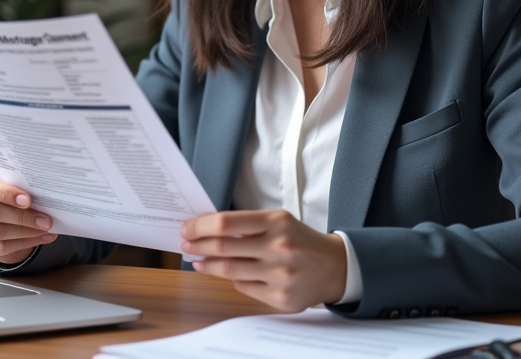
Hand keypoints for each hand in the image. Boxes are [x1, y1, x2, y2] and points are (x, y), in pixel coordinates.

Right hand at [0, 169, 56, 263]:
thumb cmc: (0, 189)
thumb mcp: (3, 180)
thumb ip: (15, 184)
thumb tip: (42, 195)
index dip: (6, 194)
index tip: (28, 200)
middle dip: (22, 217)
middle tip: (45, 219)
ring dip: (26, 232)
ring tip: (46, 229)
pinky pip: (0, 248)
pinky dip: (25, 243)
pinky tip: (41, 238)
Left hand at [180, 209, 346, 310]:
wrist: (335, 267)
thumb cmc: (299, 239)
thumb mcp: (278, 221)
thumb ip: (247, 224)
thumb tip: (206, 229)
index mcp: (277, 222)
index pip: (226, 223)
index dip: (201, 226)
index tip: (187, 228)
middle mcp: (279, 247)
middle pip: (223, 248)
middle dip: (198, 246)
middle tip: (185, 245)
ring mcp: (280, 275)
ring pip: (229, 271)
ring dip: (206, 265)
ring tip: (197, 260)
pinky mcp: (281, 298)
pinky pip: (244, 287)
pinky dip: (231, 279)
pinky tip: (224, 274)